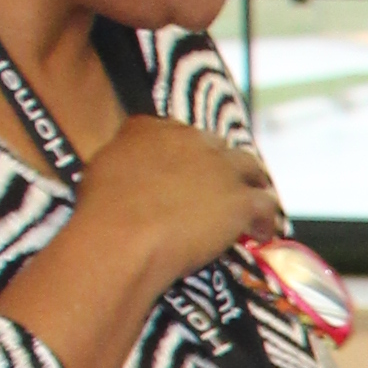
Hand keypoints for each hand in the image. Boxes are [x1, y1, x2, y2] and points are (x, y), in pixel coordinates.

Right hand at [71, 109, 288, 296]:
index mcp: (153, 130)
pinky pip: (266, 205)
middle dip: (223, 166)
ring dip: (253, 183)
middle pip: (219, 147)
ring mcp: (220, 169)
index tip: (189, 170)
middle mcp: (191, 141)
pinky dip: (266, 219)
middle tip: (223, 187)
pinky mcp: (240, 201)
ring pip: (250, 168)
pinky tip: (262, 234)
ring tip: (254, 203)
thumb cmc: (102, 209)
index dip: (189, 153)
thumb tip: (131, 162)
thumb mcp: (101, 167)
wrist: (124, 237)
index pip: (180, 133)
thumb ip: (124, 156)